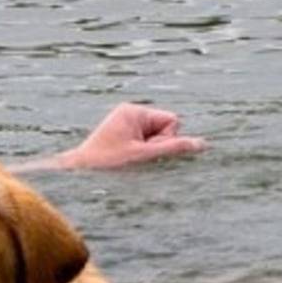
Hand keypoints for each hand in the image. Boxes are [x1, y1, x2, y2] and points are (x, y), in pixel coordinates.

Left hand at [60, 103, 206, 169]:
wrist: (78, 171)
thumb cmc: (107, 164)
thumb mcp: (143, 156)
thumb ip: (173, 148)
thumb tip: (202, 144)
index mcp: (134, 111)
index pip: (171, 120)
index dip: (165, 139)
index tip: (145, 149)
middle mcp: (130, 113)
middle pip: (165, 128)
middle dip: (156, 145)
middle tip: (135, 156)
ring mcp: (125, 123)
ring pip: (156, 137)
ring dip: (148, 151)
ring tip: (128, 159)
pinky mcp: (122, 134)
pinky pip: (145, 142)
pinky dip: (141, 153)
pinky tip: (125, 159)